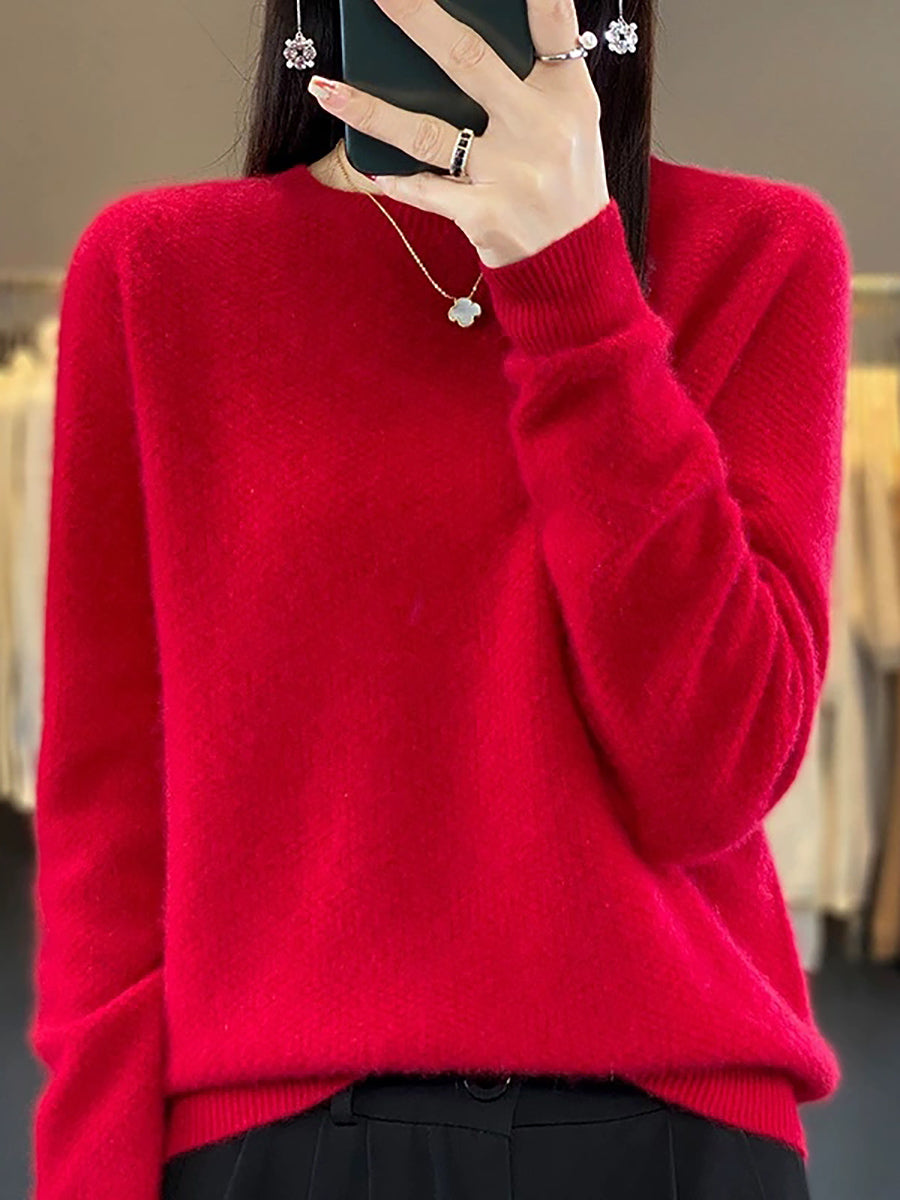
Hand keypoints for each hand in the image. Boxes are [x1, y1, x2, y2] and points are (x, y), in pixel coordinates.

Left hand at [307, 0, 610, 269]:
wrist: (574, 263)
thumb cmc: (565, 181)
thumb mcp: (571, 122)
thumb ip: (534, 77)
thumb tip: (459, 41)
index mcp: (567, 95)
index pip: (552, 23)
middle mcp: (540, 129)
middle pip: (469, 61)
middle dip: (418, 19)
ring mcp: (510, 175)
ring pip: (426, 132)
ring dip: (371, 110)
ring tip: (327, 90)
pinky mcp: (484, 215)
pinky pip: (425, 189)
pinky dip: (394, 176)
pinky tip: (363, 160)